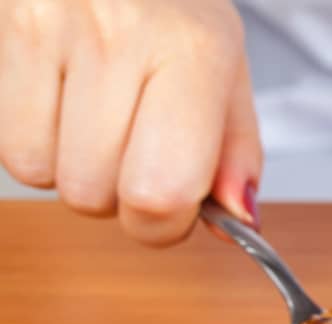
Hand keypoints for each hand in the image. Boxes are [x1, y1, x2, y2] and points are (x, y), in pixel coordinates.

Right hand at [0, 0, 261, 245]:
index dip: (162, 225)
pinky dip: (36, 141)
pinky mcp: (6, 26)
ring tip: (97, 118)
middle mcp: (120, 35)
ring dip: (72, 168)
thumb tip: (240, 222)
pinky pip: (9, 143)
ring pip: (44, 173)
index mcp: (193, 52)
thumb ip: (237, 154)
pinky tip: (63, 102)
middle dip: (117, 195)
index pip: (160, 193)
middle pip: (95, 195)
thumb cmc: (173, 10)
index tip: (172, 209)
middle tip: (134, 149)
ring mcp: (52, 26)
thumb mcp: (228, 73)